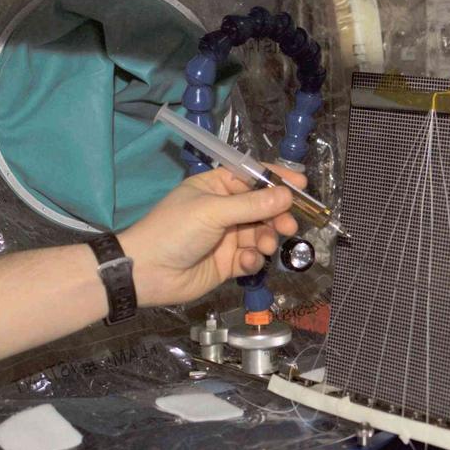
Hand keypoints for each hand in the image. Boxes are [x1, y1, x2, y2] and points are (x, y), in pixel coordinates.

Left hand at [118, 164, 305, 306]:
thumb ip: (252, 205)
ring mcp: (227, 237)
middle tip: (289, 225)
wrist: (147, 272)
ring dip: (267, 239)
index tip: (302, 186)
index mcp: (216, 187)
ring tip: (265, 246)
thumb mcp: (212, 211)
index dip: (277, 180)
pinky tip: (245, 263)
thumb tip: (287, 195)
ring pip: (261, 234)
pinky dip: (253, 260)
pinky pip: (252, 258)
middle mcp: (224, 210)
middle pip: (263, 208)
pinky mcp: (228, 263)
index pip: (252, 177)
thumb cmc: (174, 230)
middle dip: (277, 216)